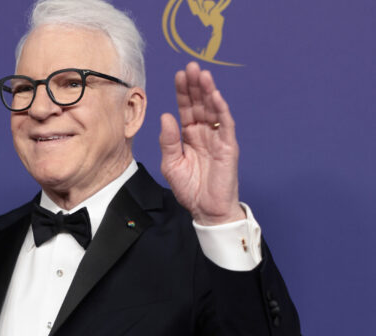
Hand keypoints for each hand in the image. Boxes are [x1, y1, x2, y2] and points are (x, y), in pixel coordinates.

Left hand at [159, 61, 244, 225]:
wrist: (206, 209)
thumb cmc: (189, 188)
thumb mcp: (171, 164)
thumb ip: (168, 141)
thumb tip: (166, 116)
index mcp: (188, 135)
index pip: (186, 108)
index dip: (183, 92)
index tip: (179, 74)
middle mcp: (204, 133)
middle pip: (200, 104)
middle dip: (196, 85)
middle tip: (192, 66)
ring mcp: (217, 138)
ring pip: (213, 110)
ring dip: (209, 92)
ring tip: (203, 75)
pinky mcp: (228, 147)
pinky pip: (225, 125)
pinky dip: (221, 110)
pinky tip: (215, 97)